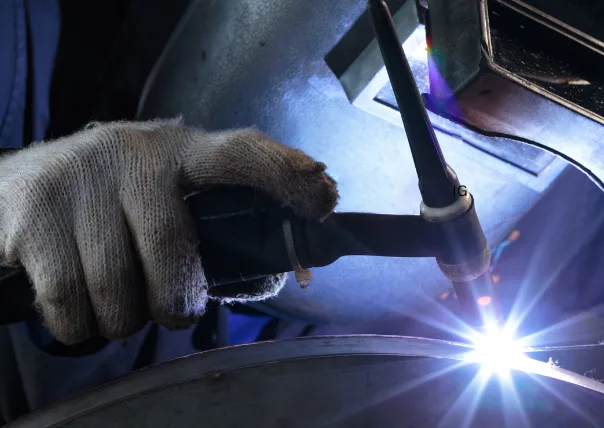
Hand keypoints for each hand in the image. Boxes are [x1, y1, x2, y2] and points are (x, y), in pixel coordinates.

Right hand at [0, 120, 337, 343]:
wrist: (10, 187)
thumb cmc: (109, 205)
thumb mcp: (162, 198)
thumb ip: (211, 228)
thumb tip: (276, 273)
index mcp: (180, 152)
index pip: (241, 152)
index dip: (284, 174)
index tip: (322, 199)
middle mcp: (133, 155)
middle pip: (173, 254)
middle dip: (175, 303)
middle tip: (169, 310)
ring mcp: (79, 181)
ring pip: (118, 290)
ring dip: (122, 319)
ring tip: (117, 304)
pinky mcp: (33, 216)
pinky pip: (69, 304)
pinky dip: (79, 326)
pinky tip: (79, 307)